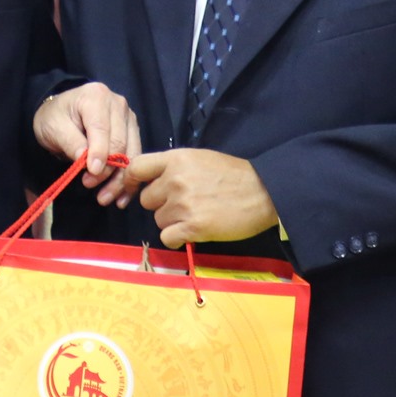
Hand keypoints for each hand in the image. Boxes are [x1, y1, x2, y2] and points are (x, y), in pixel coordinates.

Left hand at [33, 82, 141, 206]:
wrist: (60, 113)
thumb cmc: (55, 118)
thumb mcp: (54, 128)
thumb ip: (72, 143)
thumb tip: (90, 164)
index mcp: (96, 96)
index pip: (102, 129)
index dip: (100, 154)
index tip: (91, 175)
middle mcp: (118, 104)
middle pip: (120, 143)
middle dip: (107, 170)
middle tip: (89, 186)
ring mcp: (128, 117)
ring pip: (132, 153)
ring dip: (120, 180)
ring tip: (104, 198)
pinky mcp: (132, 131)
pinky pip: (135, 158)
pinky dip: (128, 179)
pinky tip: (121, 197)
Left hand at [127, 148, 278, 247]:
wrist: (265, 192)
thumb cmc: (234, 175)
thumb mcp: (200, 159)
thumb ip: (174, 168)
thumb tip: (153, 182)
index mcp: (176, 159)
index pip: (136, 167)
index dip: (130, 181)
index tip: (132, 190)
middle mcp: (175, 180)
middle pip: (146, 200)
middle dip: (161, 205)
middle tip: (184, 205)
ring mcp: (183, 204)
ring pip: (158, 220)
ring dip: (172, 222)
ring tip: (196, 215)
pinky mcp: (192, 227)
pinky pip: (167, 237)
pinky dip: (178, 237)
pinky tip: (193, 231)